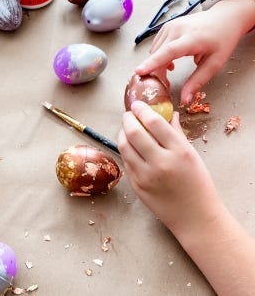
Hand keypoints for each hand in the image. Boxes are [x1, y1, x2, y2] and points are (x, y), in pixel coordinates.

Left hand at [118, 101, 254, 294]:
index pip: (154, 123)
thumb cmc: (198, 184)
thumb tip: (168, 113)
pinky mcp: (136, 186)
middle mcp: (160, 162)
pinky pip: (126, 162)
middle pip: (134, 133)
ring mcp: (145, 176)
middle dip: (127, 119)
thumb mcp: (192, 155)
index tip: (137, 104)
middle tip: (128, 114)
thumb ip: (177, 133)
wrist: (194, 216)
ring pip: (124, 147)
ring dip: (122, 133)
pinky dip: (125, 150)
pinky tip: (129, 146)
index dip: (142, 110)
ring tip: (126, 129)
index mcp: (179, 151)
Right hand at [135, 0, 253, 104]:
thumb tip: (184, 99)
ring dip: (157, 65)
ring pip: (154, 52)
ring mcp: (170, 27)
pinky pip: (156, 46)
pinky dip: (159, 57)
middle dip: (156, 72)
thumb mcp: (215, 63)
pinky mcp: (166, 27)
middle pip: (158, 55)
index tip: (139, 72)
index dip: (153, 62)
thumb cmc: (221, 39)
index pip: (168, 51)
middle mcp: (178, 29)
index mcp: (192, 38)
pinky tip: (169, 62)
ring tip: (169, 73)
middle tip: (164, 85)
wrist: (224, 18)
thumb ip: (197, 82)